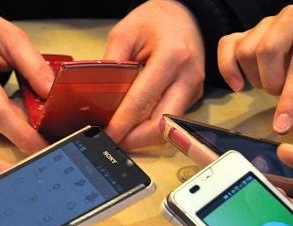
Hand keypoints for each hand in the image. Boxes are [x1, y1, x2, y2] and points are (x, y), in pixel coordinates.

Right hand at [0, 11, 54, 152]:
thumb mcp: (14, 39)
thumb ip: (35, 68)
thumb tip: (53, 95)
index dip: (21, 133)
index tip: (41, 146)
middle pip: (0, 121)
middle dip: (25, 121)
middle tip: (40, 109)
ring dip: (14, 115)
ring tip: (15, 91)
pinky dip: (1, 114)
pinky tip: (1, 95)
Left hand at [103, 0, 204, 148]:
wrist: (185, 16)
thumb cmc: (156, 20)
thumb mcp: (125, 32)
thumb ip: (112, 63)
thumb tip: (99, 98)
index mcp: (172, 56)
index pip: (144, 99)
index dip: (124, 122)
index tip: (108, 134)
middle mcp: (188, 77)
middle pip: (162, 123)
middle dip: (136, 139)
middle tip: (114, 142)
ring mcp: (194, 89)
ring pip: (168, 128)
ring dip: (144, 137)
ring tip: (122, 136)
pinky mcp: (194, 97)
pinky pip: (171, 119)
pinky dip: (152, 127)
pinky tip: (135, 126)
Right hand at [218, 5, 292, 133]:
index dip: (290, 99)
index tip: (282, 126)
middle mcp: (289, 18)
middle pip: (266, 51)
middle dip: (272, 83)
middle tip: (282, 92)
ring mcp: (264, 23)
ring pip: (246, 52)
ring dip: (256, 78)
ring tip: (271, 82)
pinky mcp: (245, 32)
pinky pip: (226, 46)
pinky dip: (227, 69)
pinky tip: (238, 85)